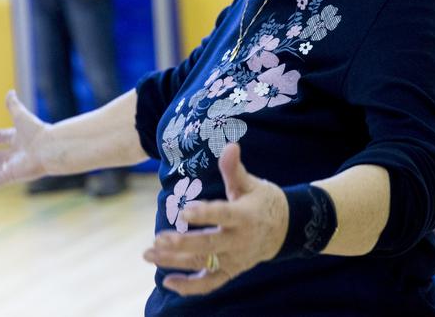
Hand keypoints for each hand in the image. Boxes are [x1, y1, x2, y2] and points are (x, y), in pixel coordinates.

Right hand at [0, 90, 48, 188]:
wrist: (48, 148)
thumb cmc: (36, 131)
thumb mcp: (21, 116)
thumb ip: (13, 105)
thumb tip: (10, 92)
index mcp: (21, 137)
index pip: (8, 136)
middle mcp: (19, 152)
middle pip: (3, 156)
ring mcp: (16, 165)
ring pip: (0, 171)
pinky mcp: (13, 175)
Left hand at [142, 143, 287, 295]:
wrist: (284, 229)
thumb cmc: (262, 201)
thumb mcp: (251, 184)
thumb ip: (235, 169)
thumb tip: (230, 145)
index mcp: (245, 216)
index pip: (223, 215)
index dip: (205, 213)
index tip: (184, 210)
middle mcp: (239, 241)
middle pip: (209, 245)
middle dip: (183, 243)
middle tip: (159, 238)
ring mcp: (234, 259)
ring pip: (203, 264)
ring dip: (175, 261)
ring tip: (149, 253)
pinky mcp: (230, 271)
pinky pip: (209, 284)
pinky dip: (189, 287)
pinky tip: (166, 281)